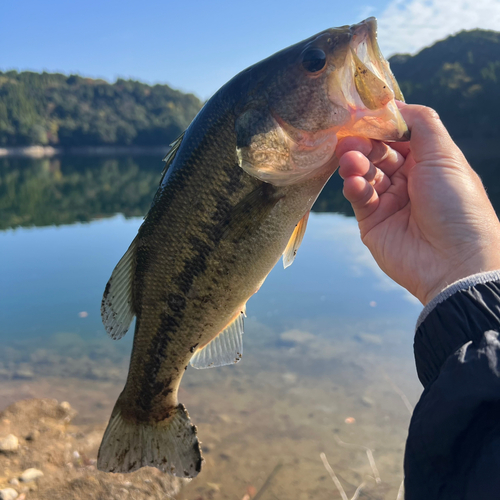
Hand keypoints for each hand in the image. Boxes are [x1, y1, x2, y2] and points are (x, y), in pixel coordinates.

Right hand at [336, 104, 499, 304]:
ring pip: (365, 173)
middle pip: (377, 153)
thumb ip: (420, 123)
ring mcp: (389, 201)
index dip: (380, 125)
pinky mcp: (372, 222)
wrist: (453, 261)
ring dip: (356, 164)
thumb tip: (393, 103)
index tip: (360, 113)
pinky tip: (355, 184)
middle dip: (363, 144)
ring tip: (351, 162)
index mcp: (429, 162)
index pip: (397, 136)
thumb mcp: (444, 155)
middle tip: (349, 140)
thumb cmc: (456, 204)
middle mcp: (408, 179)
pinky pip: (359, 197)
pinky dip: (354, 187)